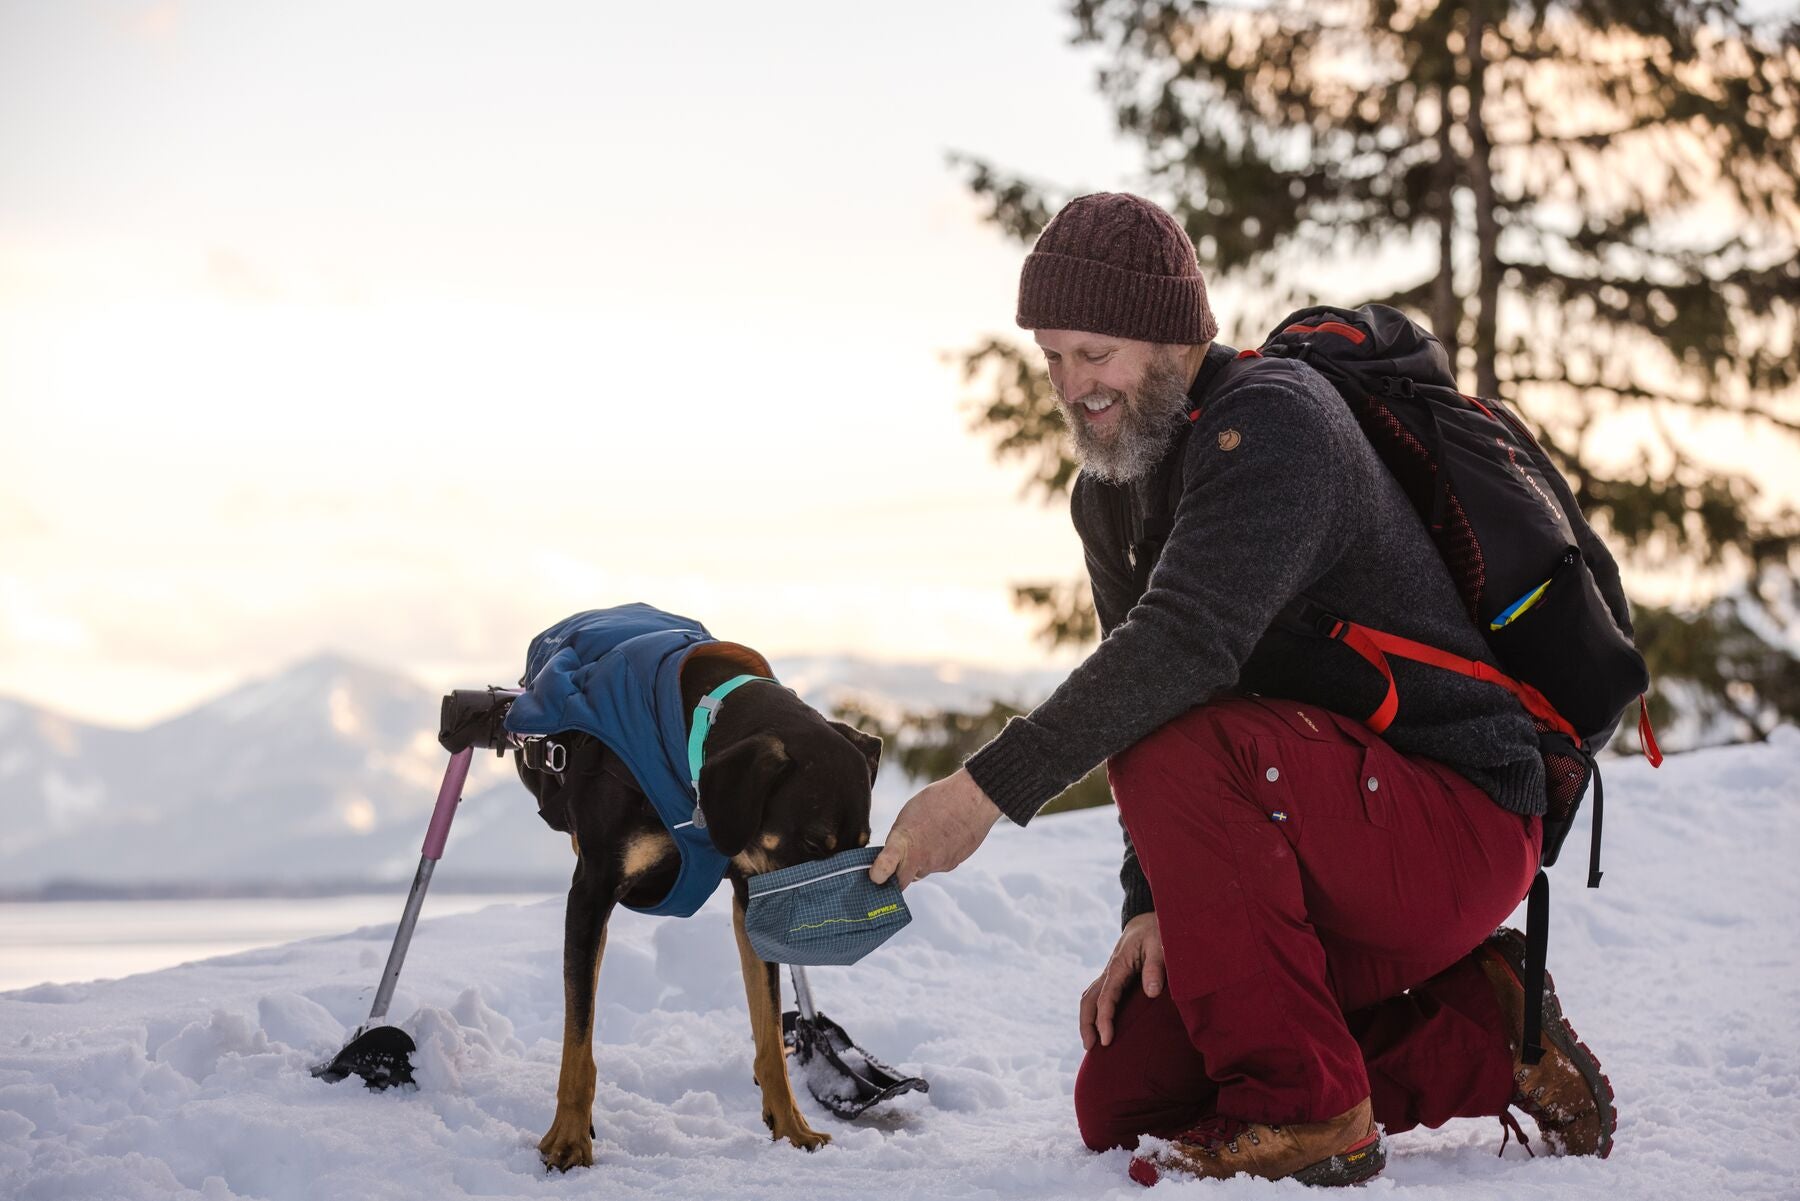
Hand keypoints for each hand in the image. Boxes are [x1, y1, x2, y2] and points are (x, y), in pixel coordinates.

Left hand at [868, 768, 1001, 888]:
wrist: (976, 799)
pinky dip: (937, 855)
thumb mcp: (910, 813)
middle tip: (894, 866)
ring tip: (928, 836)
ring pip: (922, 870)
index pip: (887, 864)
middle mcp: (922, 858)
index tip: (875, 877)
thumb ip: (899, 837)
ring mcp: (938, 864)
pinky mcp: (953, 864)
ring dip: (920, 860)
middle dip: (897, 876)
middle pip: (903, 880)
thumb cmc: (939, 800)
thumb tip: (894, 853)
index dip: (879, 874)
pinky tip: (943, 837)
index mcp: (905, 841)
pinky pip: (938, 865)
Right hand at [1079, 912, 1164, 1050]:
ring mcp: (1110, 974)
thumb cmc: (1157, 931)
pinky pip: (1097, 995)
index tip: (1106, 1041)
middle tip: (1091, 1048)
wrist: (1149, 919)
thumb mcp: (1160, 945)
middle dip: (1087, 1024)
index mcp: (1118, 965)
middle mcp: (1109, 971)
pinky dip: (1093, 1011)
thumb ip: (1156, 967)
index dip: (1104, 1020)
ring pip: (1089, 998)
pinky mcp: (1114, 976)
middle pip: (1089, 1000)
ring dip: (1087, 1020)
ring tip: (1090, 1043)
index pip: (1106, 998)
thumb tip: (1151, 992)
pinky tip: (1099, 1025)